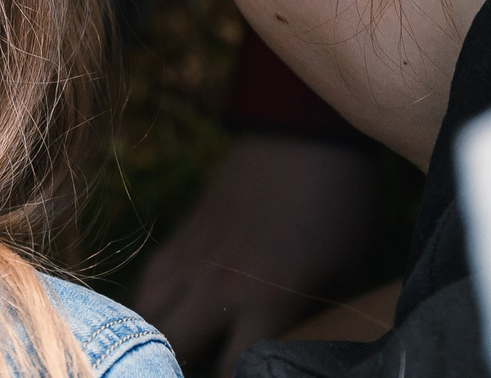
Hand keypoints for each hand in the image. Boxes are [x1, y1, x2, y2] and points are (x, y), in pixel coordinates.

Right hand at [135, 133, 383, 375]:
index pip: (232, 372)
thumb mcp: (343, 276)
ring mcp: (194, 258)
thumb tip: (302, 353)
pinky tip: (157, 321)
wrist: (303, 137)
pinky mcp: (182, 236)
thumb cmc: (337, 211)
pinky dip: (148, 308)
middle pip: (172, 347)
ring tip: (165, 355)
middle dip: (176, 367)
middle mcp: (218, 286)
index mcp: (265, 303)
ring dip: (155, 339)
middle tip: (187, 369)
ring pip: (147, 315)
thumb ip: (314, 323)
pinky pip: (150, 283)